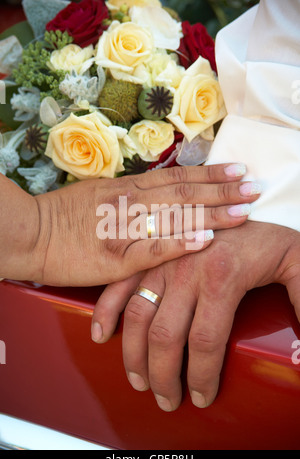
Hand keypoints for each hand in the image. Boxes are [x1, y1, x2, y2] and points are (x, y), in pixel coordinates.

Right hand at [12, 163, 258, 285]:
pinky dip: (180, 243)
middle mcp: (130, 202)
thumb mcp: (98, 194)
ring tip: (245, 212)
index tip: (238, 169)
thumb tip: (159, 194)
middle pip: (185, 193)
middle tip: (254, 187)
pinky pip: (152, 248)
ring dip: (213, 214)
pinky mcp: (115, 257)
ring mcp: (124, 228)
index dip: (210, 174)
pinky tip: (206, 241)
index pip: (177, 177)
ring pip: (175, 216)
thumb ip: (129, 194)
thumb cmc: (61, 216)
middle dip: (223, 190)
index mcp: (126, 187)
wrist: (29, 234)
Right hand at [92, 221, 299, 410]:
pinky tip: (102, 336)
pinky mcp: (150, 254)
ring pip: (138, 316)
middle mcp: (186, 269)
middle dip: (164, 377)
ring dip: (133, 354)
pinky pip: (120, 285)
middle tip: (167, 400)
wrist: (247, 197)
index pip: (206, 342)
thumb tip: (299, 357)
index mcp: (222, 277)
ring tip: (138, 381)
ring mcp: (163, 260)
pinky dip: (106, 310)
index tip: (202, 397)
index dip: (203, 377)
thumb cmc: (272, 236)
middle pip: (165, 337)